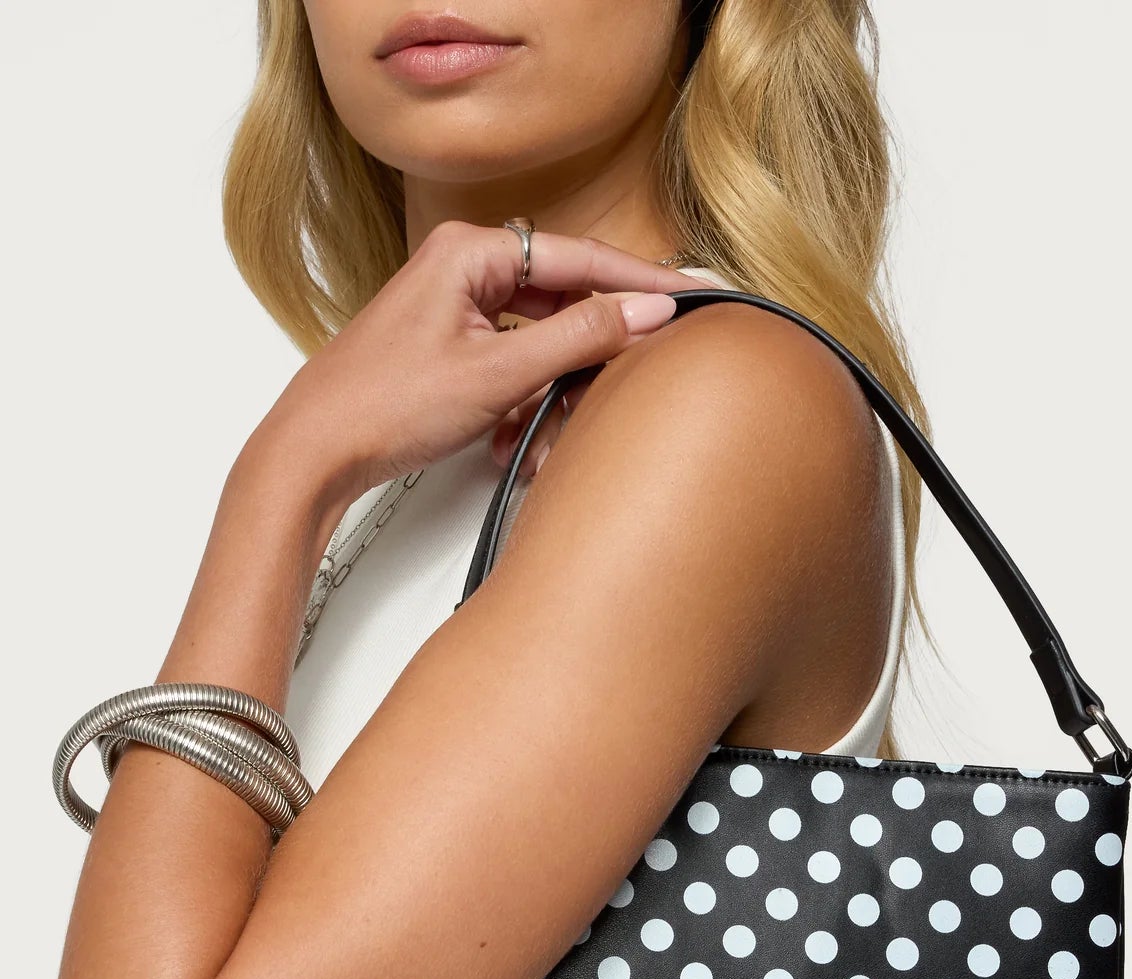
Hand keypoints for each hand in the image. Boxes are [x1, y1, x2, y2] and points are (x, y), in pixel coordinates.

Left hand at [259, 221, 721, 503]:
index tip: (694, 295)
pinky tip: (512, 440)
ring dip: (551, 390)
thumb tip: (647, 310)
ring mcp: (454, 308)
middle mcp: (462, 267)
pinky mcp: (449, 346)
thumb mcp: (498, 374)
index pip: (581, 257)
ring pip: (539, 340)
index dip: (642, 281)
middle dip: (587, 355)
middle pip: (562, 299)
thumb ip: (579, 338)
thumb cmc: (383, 406)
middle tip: (625, 385)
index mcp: (470, 251)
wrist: (314, 451)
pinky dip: (522, 401)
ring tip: (547, 434)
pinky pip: (511, 363)